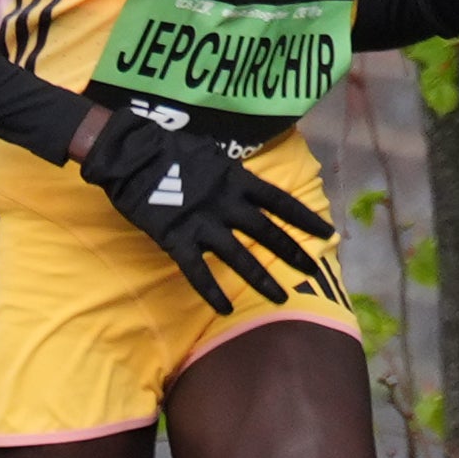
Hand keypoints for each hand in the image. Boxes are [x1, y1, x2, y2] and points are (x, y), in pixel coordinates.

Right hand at [73, 102, 330, 314]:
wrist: (130, 153)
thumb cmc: (169, 149)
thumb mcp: (210, 153)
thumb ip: (230, 173)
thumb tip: (246, 183)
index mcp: (236, 179)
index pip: (280, 202)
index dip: (304, 218)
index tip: (327, 232)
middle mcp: (226, 203)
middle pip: (267, 231)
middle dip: (292, 252)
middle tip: (312, 270)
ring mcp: (202, 222)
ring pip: (238, 256)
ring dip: (260, 279)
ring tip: (279, 298)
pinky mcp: (176, 238)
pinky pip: (196, 270)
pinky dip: (210, 291)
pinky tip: (224, 309)